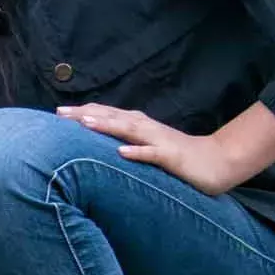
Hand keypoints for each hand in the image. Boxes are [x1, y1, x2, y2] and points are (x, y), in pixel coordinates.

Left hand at [58, 103, 247, 194]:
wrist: (217, 161)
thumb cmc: (177, 155)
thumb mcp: (146, 146)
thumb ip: (125, 140)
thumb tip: (97, 142)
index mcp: (139, 125)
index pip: (107, 114)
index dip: (83, 112)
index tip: (57, 113)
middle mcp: (146, 128)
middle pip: (112, 117)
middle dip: (86, 114)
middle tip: (59, 113)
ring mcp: (159, 141)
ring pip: (130, 131)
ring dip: (107, 126)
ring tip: (84, 123)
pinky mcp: (172, 158)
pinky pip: (153, 155)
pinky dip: (137, 152)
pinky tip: (121, 153)